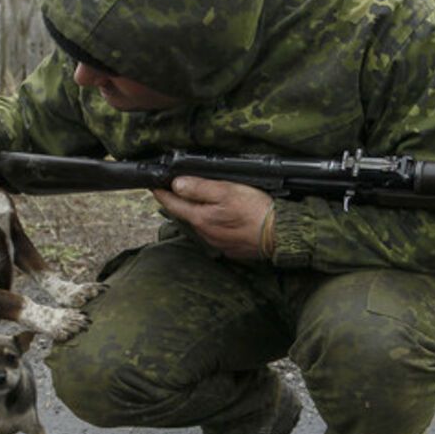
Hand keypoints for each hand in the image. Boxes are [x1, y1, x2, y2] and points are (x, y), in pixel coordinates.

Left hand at [152, 177, 274, 260]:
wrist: (280, 234)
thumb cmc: (256, 210)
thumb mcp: (226, 190)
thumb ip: (199, 188)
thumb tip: (176, 184)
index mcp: (201, 218)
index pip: (173, 204)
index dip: (162, 193)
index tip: (154, 185)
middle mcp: (205, 234)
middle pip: (186, 215)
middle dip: (179, 203)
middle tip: (172, 190)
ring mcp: (218, 244)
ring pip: (201, 226)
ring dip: (197, 215)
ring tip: (197, 203)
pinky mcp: (231, 249)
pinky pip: (215, 235)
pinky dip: (214, 225)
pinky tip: (222, 219)